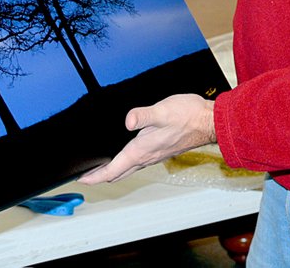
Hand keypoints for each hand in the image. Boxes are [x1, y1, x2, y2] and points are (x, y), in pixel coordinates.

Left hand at [78, 94, 215, 184]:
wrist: (208, 121)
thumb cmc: (188, 116)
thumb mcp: (162, 111)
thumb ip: (143, 115)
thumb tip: (127, 121)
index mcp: (142, 150)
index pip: (113, 170)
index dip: (94, 176)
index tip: (81, 179)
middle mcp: (147, 157)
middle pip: (118, 173)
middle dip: (100, 175)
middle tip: (85, 174)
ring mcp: (154, 155)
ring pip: (127, 168)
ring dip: (112, 169)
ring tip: (99, 166)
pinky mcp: (160, 150)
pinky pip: (138, 162)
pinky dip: (125, 162)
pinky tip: (124, 153)